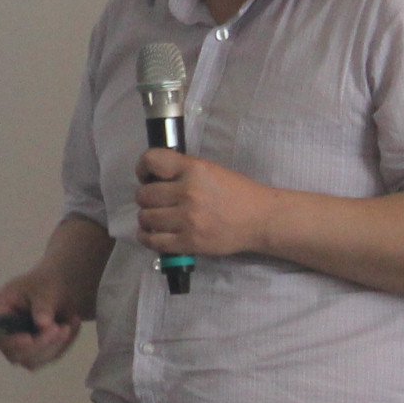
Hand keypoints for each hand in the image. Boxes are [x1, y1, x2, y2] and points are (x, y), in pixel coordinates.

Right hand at [0, 271, 83, 369]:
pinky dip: (63, 345)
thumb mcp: (45, 289)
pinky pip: (48, 359)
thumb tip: (42, 325)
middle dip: (39, 344)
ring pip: (32, 361)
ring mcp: (19, 346)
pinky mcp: (35, 353)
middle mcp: (4, 332)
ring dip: (54, 347)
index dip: (8, 341)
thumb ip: (43, 306)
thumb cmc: (46, 283)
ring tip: (69, 324)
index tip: (29, 338)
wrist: (61, 289)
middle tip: (60, 328)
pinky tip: (71, 326)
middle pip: (13, 353)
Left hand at [133, 146, 276, 261]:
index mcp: (193, 169)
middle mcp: (187, 192)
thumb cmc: (236, 193)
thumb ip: (182, 171)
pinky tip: (151, 234)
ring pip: (145, 217)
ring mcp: (187, 219)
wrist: (260, 219)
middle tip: (157, 202)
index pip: (152, 160)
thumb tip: (152, 178)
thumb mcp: (209, 170)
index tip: (146, 176)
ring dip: (147, 218)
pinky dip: (147, 238)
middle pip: (144, 194)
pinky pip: (153, 241)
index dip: (143, 168)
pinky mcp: (189, 242)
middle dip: (146, 198)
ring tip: (157, 219)